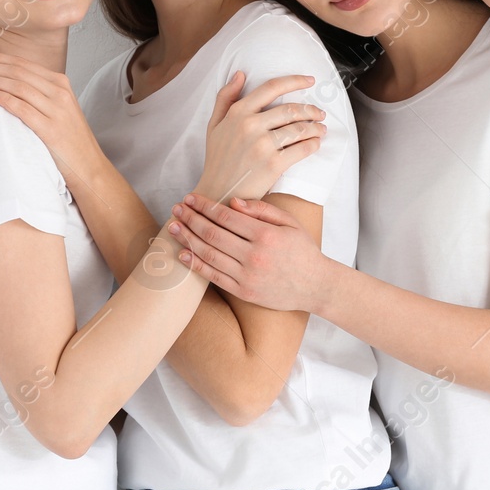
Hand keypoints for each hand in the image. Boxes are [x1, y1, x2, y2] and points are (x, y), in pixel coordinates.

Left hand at [0, 47, 100, 182]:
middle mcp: (59, 92)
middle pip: (18, 71)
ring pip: (18, 86)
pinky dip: (3, 98)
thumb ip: (39, 94)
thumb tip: (7, 83)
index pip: (23, 64)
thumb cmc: (69, 140)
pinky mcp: (51, 128)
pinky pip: (22, 108)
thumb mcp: (58, 109)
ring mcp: (56, 109)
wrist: (88, 165)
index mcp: (60, 83)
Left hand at [168, 194, 326, 312]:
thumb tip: (233, 201)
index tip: (190, 198)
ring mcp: (247, 276)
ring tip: (173, 227)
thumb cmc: (303, 250)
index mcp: (265, 235)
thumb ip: (261, 210)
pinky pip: (214, 277)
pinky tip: (183, 253)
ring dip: (187, 239)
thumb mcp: (289, 222)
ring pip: (209, 255)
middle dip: (191, 219)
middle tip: (176, 209)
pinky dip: (196, 264)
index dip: (205, 206)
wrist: (316, 285)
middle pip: (212, 234)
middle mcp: (254, 256)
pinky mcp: (244, 292)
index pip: (226, 217)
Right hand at [196, 72, 327, 202]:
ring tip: (321, 129)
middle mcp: (249, 125)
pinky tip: (315, 143)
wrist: (219, 194)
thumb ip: (225, 98)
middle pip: (290, 109)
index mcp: (237, 113)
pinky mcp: (273, 164)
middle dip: (311, 109)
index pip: (271, 87)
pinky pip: (302, 148)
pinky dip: (313, 144)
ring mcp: (262, 145)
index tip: (310, 80)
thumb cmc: (218, 160)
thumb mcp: (214, 125)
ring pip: (299, 128)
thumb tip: (240, 74)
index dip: (294, 81)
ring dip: (315, 127)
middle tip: (320, 113)